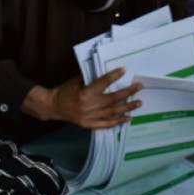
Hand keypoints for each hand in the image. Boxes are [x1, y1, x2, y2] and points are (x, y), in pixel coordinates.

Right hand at [23, 68, 141, 128]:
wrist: (53, 106)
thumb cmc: (65, 91)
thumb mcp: (77, 81)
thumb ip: (92, 79)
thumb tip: (108, 75)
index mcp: (86, 92)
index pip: (104, 82)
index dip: (115, 75)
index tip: (124, 69)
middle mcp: (90, 105)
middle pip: (114, 98)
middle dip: (128, 92)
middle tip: (139, 87)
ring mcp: (91, 116)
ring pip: (113, 111)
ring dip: (128, 107)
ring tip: (139, 103)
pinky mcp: (90, 124)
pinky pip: (107, 124)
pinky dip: (119, 121)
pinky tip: (129, 117)